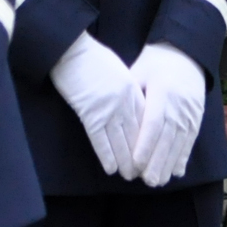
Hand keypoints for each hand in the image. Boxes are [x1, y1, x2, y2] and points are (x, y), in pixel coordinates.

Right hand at [49, 32, 144, 177]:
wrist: (73, 51)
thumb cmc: (93, 58)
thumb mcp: (119, 70)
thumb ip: (127, 88)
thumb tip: (132, 104)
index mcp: (133, 90)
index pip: (145, 121)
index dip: (149, 140)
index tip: (153, 153)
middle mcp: (124, 102)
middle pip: (136, 135)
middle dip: (140, 156)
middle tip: (144, 172)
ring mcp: (108, 110)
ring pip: (120, 142)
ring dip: (125, 161)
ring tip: (130, 176)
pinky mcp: (90, 115)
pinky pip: (100, 140)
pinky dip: (106, 156)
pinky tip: (111, 168)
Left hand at [127, 43, 206, 186]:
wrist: (185, 54)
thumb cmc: (155, 63)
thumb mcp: (139, 71)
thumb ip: (130, 94)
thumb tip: (115, 115)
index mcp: (162, 92)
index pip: (153, 123)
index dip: (145, 145)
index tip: (136, 163)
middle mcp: (178, 105)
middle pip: (167, 138)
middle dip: (157, 161)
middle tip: (147, 181)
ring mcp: (190, 112)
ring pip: (179, 143)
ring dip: (169, 164)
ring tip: (159, 182)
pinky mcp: (197, 117)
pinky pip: (190, 141)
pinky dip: (183, 157)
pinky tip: (177, 172)